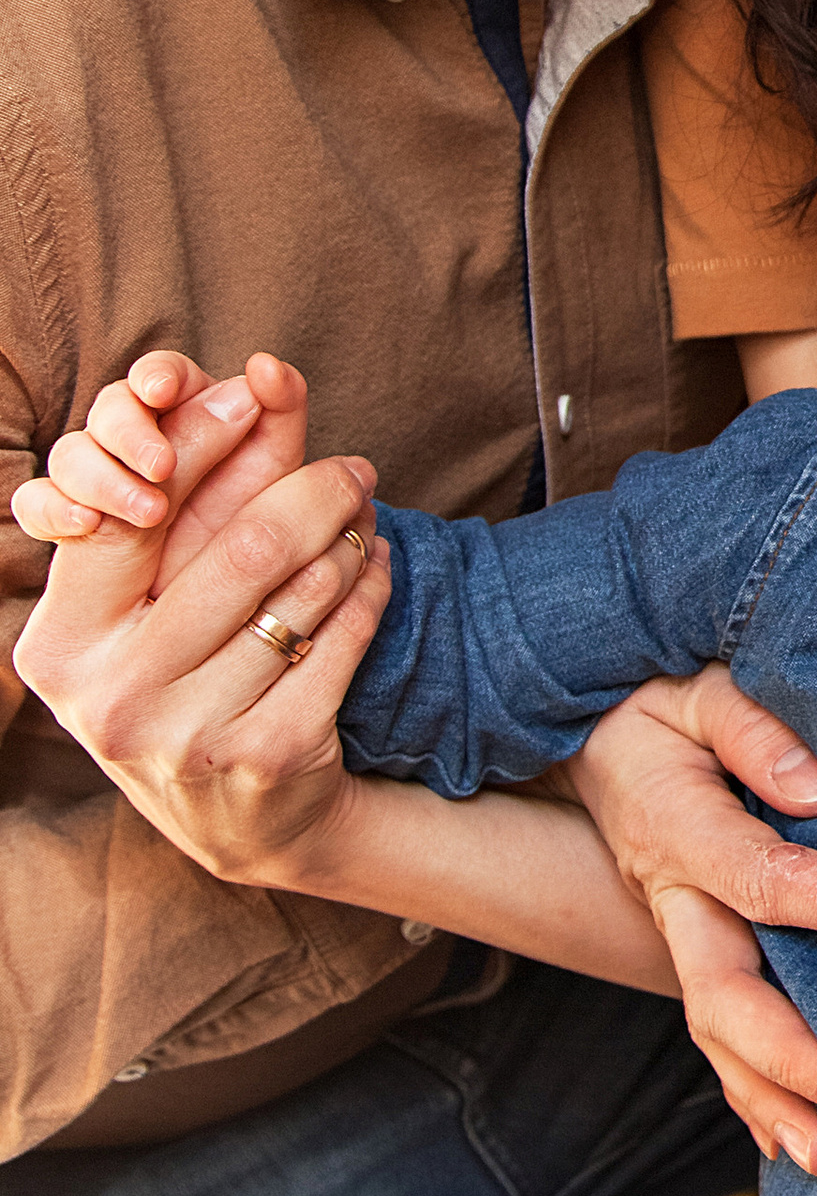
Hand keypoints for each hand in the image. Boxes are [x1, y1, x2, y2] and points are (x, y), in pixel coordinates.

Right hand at [13, 355, 385, 885]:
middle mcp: (110, 695)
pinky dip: (370, 589)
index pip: (134, 513)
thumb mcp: (162, 597)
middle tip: (354, 467)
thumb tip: (267, 373)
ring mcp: (188, 735)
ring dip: (345, 540)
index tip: (259, 391)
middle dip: (311, 489)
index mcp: (61, 643)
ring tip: (360, 520)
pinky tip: (375, 567)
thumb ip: (199, 491)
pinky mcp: (269, 755)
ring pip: (299, 591)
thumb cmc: (193, 676)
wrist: (248, 821)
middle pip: (238, 549)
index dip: (201, 441)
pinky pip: (343, 639)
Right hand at [14, 348, 317, 580]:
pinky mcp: (67, 517)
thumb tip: (265, 365)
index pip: (161, 375)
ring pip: (70, 452)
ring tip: (147, 511)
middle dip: (131, 433)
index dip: (159, 375)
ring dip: (102, 477)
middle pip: (110, 408)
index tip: (162, 391)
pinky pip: (36, 502)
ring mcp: (96, 477)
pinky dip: (52, 508)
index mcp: (185, 412)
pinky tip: (83, 522)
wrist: (227, 600)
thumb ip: (277, 411)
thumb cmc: (256, 519)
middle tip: (163, 467)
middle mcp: (134, 438)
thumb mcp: (274, 469)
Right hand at [567, 669, 816, 1181]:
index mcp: (676, 827)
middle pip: (721, 995)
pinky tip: (794, 1139)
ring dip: (768, 1097)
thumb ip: (753, 727)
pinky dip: (750, 1092)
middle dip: (791, 1056)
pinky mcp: (691, 944)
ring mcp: (676, 928)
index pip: (763, 880)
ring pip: (713, 1031)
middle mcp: (671, 893)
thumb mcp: (698, 685)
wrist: (585, 724)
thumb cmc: (658, 697)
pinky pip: (717, 1028)